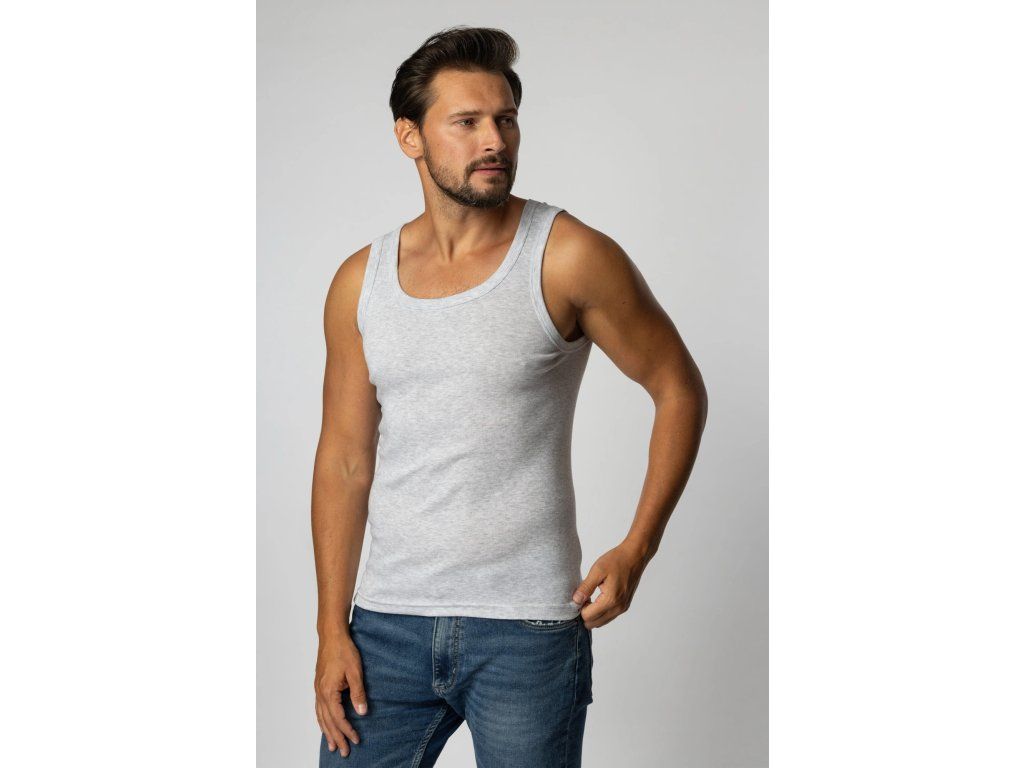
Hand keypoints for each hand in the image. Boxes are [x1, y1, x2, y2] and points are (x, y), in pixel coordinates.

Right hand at [314, 633, 367, 756]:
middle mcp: (320, 693)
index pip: (338, 717)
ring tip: (333, 745)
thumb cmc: (344, 651)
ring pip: (321, 717)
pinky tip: (325, 725)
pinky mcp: (319, 686)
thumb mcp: (355, 672)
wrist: (331, 636)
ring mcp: (318, 690)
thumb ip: (358, 693)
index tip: (356, 740)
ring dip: (327, 732)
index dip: (347, 730)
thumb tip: (362, 712)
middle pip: (328, 721)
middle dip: (337, 737)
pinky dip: (322, 721)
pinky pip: (319, 709)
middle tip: (344, 752)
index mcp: (328, 691)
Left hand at [571, 540, 652, 629]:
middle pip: (594, 623)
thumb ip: (586, 587)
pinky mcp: (624, 605)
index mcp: (611, 600)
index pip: (588, 616)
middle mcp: (618, 608)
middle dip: (584, 614)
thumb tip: (575, 601)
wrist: (635, 556)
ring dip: (592, 614)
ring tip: (589, 597)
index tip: (578, 596)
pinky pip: (608, 616)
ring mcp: (623, 608)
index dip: (579, 608)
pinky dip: (600, 612)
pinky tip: (597, 598)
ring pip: (601, 622)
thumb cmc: (617, 560)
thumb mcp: (597, 570)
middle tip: (582, 598)